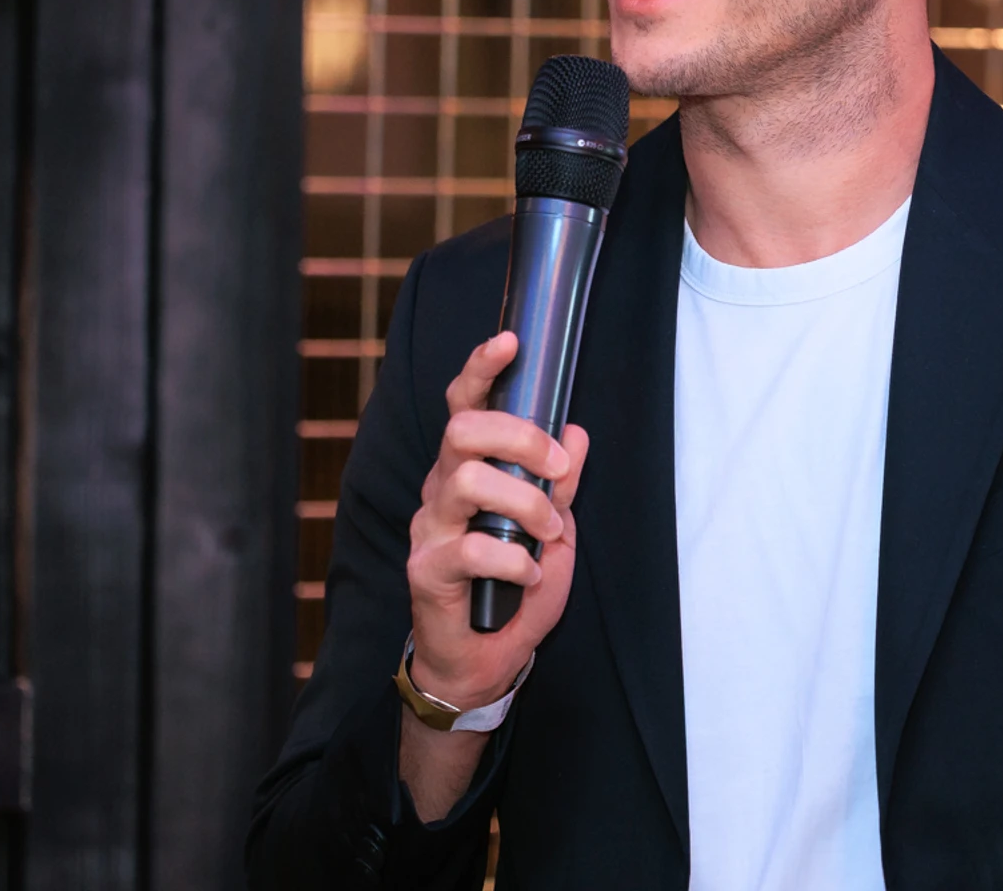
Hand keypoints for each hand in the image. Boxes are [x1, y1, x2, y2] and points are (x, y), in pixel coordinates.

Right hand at [405, 331, 590, 711]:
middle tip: (556, 471)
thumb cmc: (513, 591)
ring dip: (524, 504)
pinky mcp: (425, 570)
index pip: (463, 405)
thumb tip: (576, 433)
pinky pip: (470, 547)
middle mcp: (441, 490)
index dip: (480, 369)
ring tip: (546, 534)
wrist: (482, 662)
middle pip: (463, 430)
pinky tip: (528, 575)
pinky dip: (514, 559)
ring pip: (467, 481)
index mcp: (468, 470)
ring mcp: (428, 528)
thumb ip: (562, 484)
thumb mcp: (555, 532)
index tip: (510, 341)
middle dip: (520, 439)